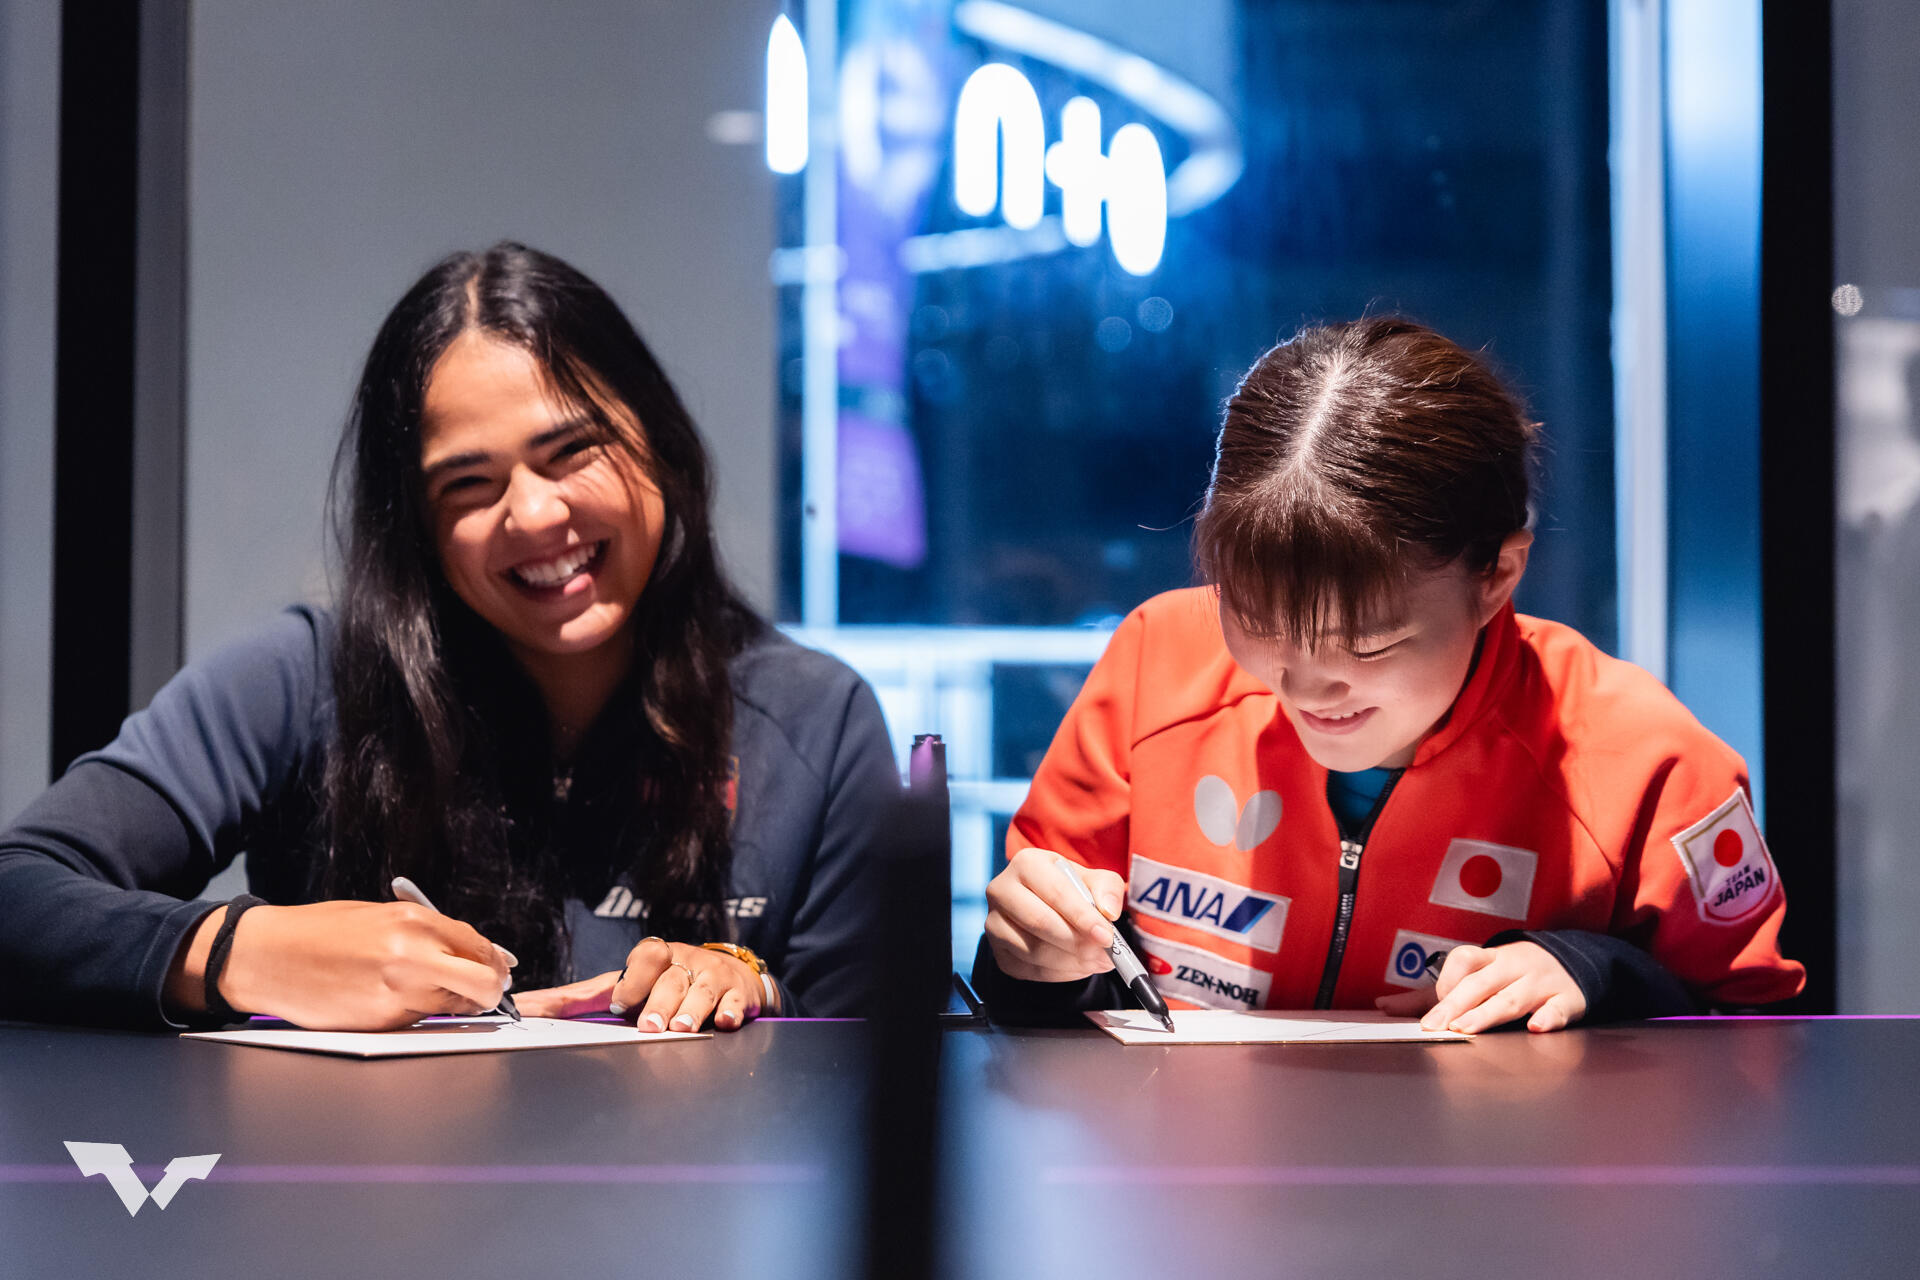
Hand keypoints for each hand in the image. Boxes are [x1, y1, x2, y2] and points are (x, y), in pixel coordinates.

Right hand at [191, 900, 512, 1030]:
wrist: (266, 956)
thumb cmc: (320, 933)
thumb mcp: (381, 916)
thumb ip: (429, 934)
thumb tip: (474, 953)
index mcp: (414, 921)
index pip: (480, 947)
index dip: (496, 963)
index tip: (497, 971)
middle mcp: (412, 954)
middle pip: (484, 983)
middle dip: (490, 991)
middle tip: (481, 993)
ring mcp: (397, 991)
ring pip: (453, 1008)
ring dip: (450, 1005)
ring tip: (418, 991)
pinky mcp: (380, 1022)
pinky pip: (418, 1023)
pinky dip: (414, 1015)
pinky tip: (386, 1000)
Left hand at [515, 937, 766, 1032]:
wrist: (732, 978)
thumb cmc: (668, 984)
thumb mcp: (627, 985)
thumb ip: (581, 998)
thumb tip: (526, 1006)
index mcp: (655, 957)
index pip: (644, 957)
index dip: (633, 980)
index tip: (620, 1004)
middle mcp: (686, 961)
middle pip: (671, 978)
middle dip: (660, 1002)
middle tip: (651, 1027)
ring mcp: (714, 976)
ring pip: (702, 989)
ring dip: (691, 1009)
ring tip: (681, 1029)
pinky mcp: (740, 992)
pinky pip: (736, 1000)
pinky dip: (730, 1010)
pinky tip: (725, 1021)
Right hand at [983, 847, 1126, 982]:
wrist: (1047, 906)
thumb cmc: (1071, 889)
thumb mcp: (1095, 880)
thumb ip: (1107, 889)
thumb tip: (1108, 911)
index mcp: (1026, 863)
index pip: (1056, 892)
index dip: (1083, 917)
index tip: (1106, 937)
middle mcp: (1002, 890)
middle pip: (1039, 922)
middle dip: (1077, 943)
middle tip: (1105, 955)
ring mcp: (994, 922)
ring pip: (1033, 950)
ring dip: (1071, 962)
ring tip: (1096, 961)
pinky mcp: (997, 951)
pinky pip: (1027, 970)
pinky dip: (1058, 974)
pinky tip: (1077, 966)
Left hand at [1373, 941, 1587, 1033]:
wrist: (1573, 962)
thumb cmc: (1511, 974)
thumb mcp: (1473, 977)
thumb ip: (1428, 995)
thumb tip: (1382, 1006)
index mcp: (1489, 958)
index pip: (1464, 960)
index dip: (1447, 981)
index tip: (1432, 1007)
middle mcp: (1514, 966)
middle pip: (1481, 983)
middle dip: (1456, 1004)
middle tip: (1435, 1026)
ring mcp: (1542, 982)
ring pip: (1514, 997)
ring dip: (1489, 1013)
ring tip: (1466, 1029)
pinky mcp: (1567, 999)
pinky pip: (1559, 1008)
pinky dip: (1549, 1018)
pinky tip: (1536, 1028)